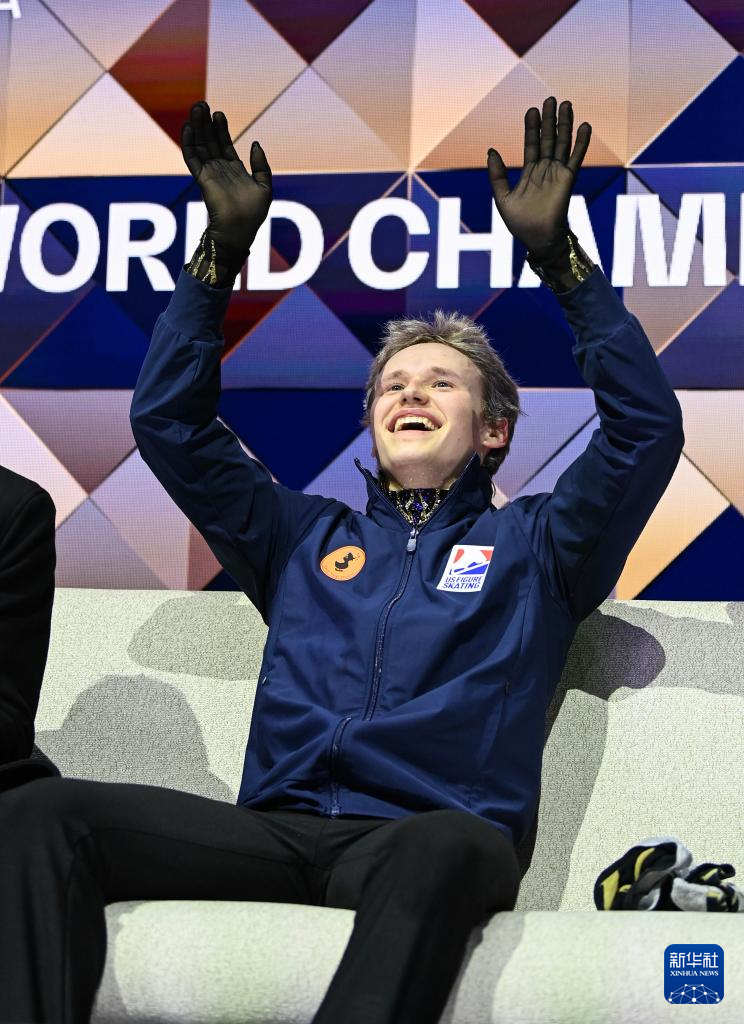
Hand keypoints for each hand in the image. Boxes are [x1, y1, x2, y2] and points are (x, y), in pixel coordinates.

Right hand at [181, 101, 271, 256]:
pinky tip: (186, 128)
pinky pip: (192, 158)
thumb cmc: (253, 214)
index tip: (219, 114)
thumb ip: (262, 166)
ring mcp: (210, 173)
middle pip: (210, 141)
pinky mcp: (202, 179)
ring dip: (196, 127)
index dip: (221, 129)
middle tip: (202, 105)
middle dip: (206, 123)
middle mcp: (220, 170)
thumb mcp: (265, 187)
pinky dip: (188, 143)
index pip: (224, 144)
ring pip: (200, 145)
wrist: (239, 230)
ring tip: (196, 108)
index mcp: (234, 170)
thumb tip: (256, 144)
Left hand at [486, 97, 590, 251]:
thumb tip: (491, 150)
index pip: (531, 144)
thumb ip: (497, 174)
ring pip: (562, 143)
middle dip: (549, 119)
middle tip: (550, 98)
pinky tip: (584, 126)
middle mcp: (545, 170)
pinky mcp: (568, 179)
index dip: (532, 127)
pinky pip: (576, 157)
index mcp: (530, 172)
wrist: (537, 239)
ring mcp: (557, 173)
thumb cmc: (519, 223)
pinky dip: (581, 142)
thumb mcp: (502, 197)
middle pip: (548, 138)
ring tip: (566, 104)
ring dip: (565, 124)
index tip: (532, 110)